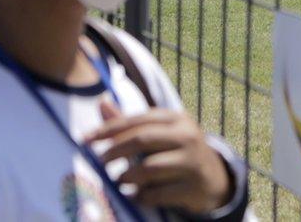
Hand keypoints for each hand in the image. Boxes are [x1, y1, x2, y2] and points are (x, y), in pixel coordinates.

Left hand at [85, 101, 231, 213]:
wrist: (214, 177)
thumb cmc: (178, 151)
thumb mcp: (160, 132)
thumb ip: (131, 122)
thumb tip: (101, 103)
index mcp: (176, 118)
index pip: (137, 120)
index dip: (109, 129)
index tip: (86, 140)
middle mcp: (187, 136)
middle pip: (142, 139)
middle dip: (115, 151)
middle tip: (100, 161)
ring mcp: (192, 162)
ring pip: (149, 168)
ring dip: (126, 176)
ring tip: (118, 180)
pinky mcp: (193, 187)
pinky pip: (158, 194)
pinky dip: (140, 196)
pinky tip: (133, 196)